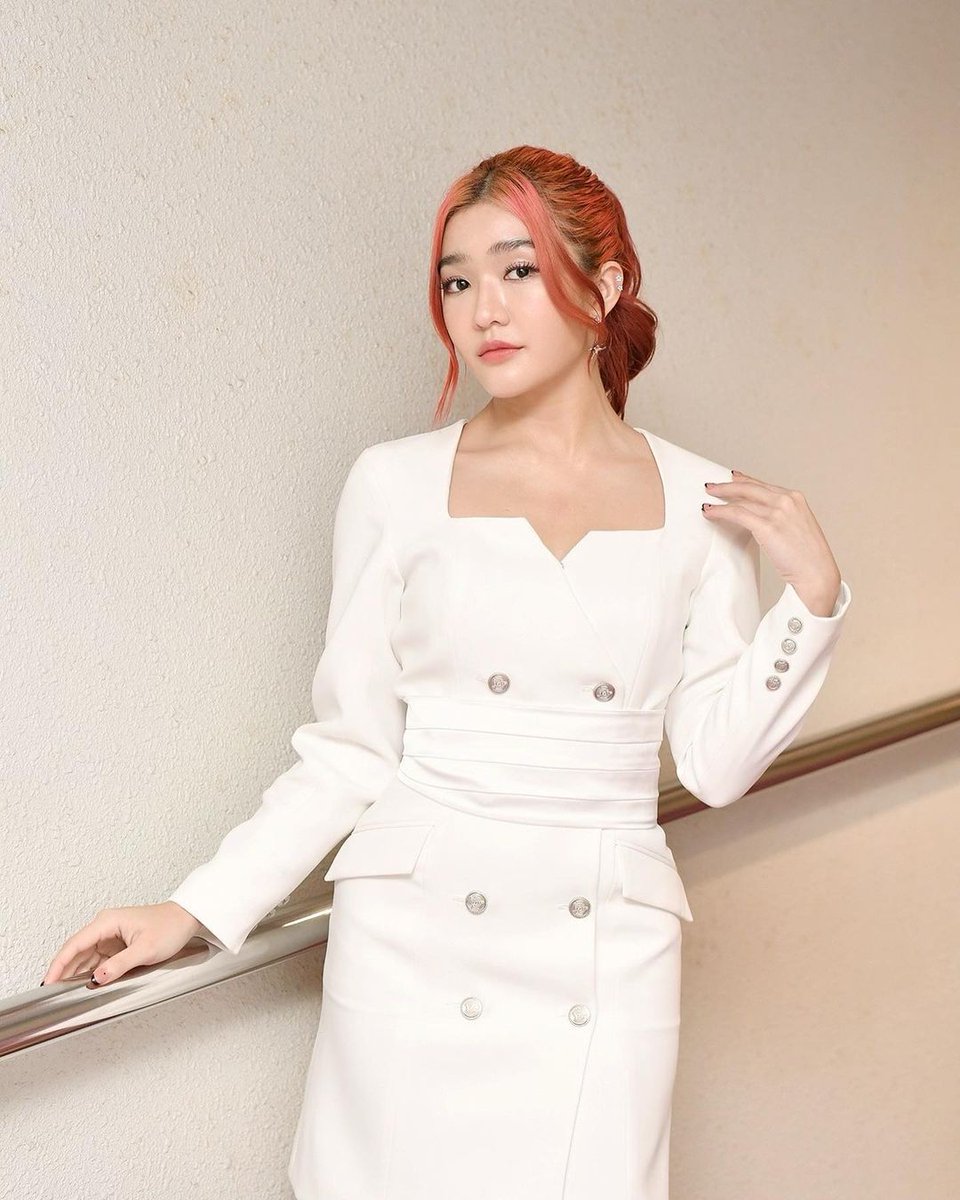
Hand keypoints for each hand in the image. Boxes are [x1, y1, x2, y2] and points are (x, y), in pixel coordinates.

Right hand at [41, 901, 203, 986]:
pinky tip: (84, 984)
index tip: (48, 981)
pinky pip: (97, 959)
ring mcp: (110, 935)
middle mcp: (105, 926)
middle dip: (63, 971)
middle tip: (52, 993)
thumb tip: (97, 978)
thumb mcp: (146, 949)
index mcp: (107, 922)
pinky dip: (89, 971)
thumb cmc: (169, 926)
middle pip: (76, 951)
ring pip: (85, 956)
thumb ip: (120, 964)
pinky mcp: (116, 944)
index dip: (59, 964)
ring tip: (64, 992)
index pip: (74, 944)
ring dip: (76, 973)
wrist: (185, 918)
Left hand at [702, 468, 842, 615]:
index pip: (764, 485)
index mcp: (796, 498)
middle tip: (711, 486)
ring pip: (741, 500)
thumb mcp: (797, 528)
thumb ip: (782, 517)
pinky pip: (737, 514)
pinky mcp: (768, 527)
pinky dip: (720, 512)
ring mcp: (778, 512)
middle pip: (750, 487)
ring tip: (708, 502)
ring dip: (720, 500)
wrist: (817, 573)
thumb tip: (759, 517)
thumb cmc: (808, 557)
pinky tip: (710, 512)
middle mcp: (787, 500)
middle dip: (727, 486)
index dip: (745, 481)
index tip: (732, 478)